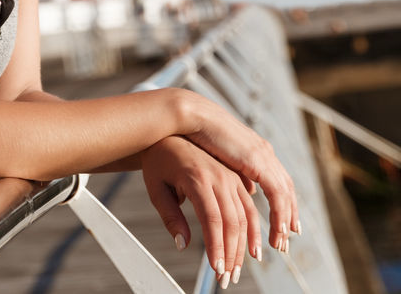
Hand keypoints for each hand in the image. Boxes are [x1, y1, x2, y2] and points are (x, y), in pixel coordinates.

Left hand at [141, 136, 262, 287]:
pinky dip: (254, 229)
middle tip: (227, 277)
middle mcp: (220, 177)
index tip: (216, 269)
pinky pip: (250, 206)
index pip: (212, 219)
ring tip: (238, 268)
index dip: (216, 247)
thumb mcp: (156, 188)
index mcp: (198, 177)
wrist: (170, 133)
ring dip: (245, 245)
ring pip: (246, 216)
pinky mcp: (237, 179)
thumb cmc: (159, 161)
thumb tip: (182, 244)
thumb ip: (170, 217)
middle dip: (232, 253)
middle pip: (233, 222)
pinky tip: (252, 247)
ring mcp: (231, 177)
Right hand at [175, 91, 299, 251]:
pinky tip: (278, 230)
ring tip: (279, 245)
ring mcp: (262, 157)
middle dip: (285, 221)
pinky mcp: (257, 161)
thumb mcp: (213, 161)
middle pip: (284, 194)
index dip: (280, 209)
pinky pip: (277, 193)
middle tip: (282, 245)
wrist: (184, 119)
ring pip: (283, 197)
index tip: (280, 231)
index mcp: (254, 153)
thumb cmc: (188, 139)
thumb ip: (232, 175)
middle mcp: (263, 155)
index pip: (276, 186)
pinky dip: (280, 214)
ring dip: (283, 223)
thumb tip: (248, 190)